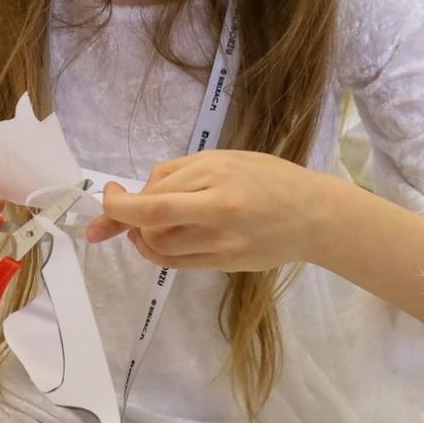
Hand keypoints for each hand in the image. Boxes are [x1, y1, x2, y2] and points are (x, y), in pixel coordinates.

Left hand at [84, 151, 335, 271]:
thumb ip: (181, 173)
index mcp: (217, 175)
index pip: (154, 195)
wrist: (313, 214)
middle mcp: (218, 209)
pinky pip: (176, 263)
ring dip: (140, 236)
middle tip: (112, 214)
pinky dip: (157, 252)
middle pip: (151, 220)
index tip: (110, 192)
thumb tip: (139, 192)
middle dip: (120, 218)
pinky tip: (157, 240)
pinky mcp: (224, 263)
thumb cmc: (269, 178)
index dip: (120, 200)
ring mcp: (222, 241)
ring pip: (159, 245)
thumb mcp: (226, 159)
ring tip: (142, 226)